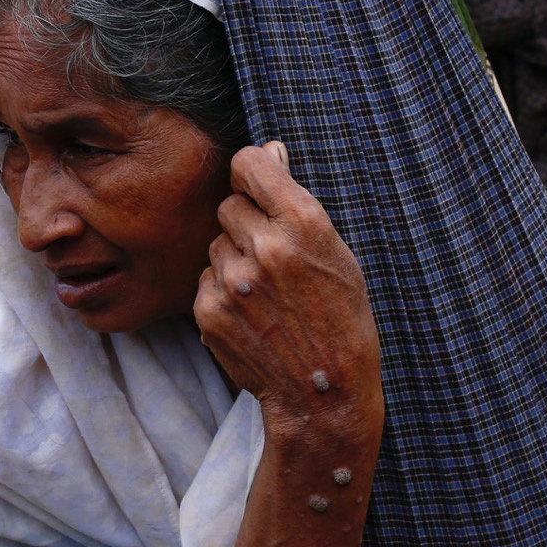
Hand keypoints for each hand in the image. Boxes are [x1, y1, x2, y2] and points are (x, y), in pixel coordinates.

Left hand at [194, 144, 382, 434]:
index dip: (251, 171)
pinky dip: (222, 292)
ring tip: (266, 294)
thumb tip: (270, 151)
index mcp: (304, 223)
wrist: (323, 394)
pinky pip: (205, 280)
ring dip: (233, 260)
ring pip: (215, 244)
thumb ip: (296, 203)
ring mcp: (233, 281)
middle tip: (271, 255)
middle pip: (229, 204)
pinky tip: (252, 316)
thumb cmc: (341, 320)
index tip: (256, 184)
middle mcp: (266, 247)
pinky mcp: (209, 310)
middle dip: (245, 222)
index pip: (250, 163)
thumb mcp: (337, 254)